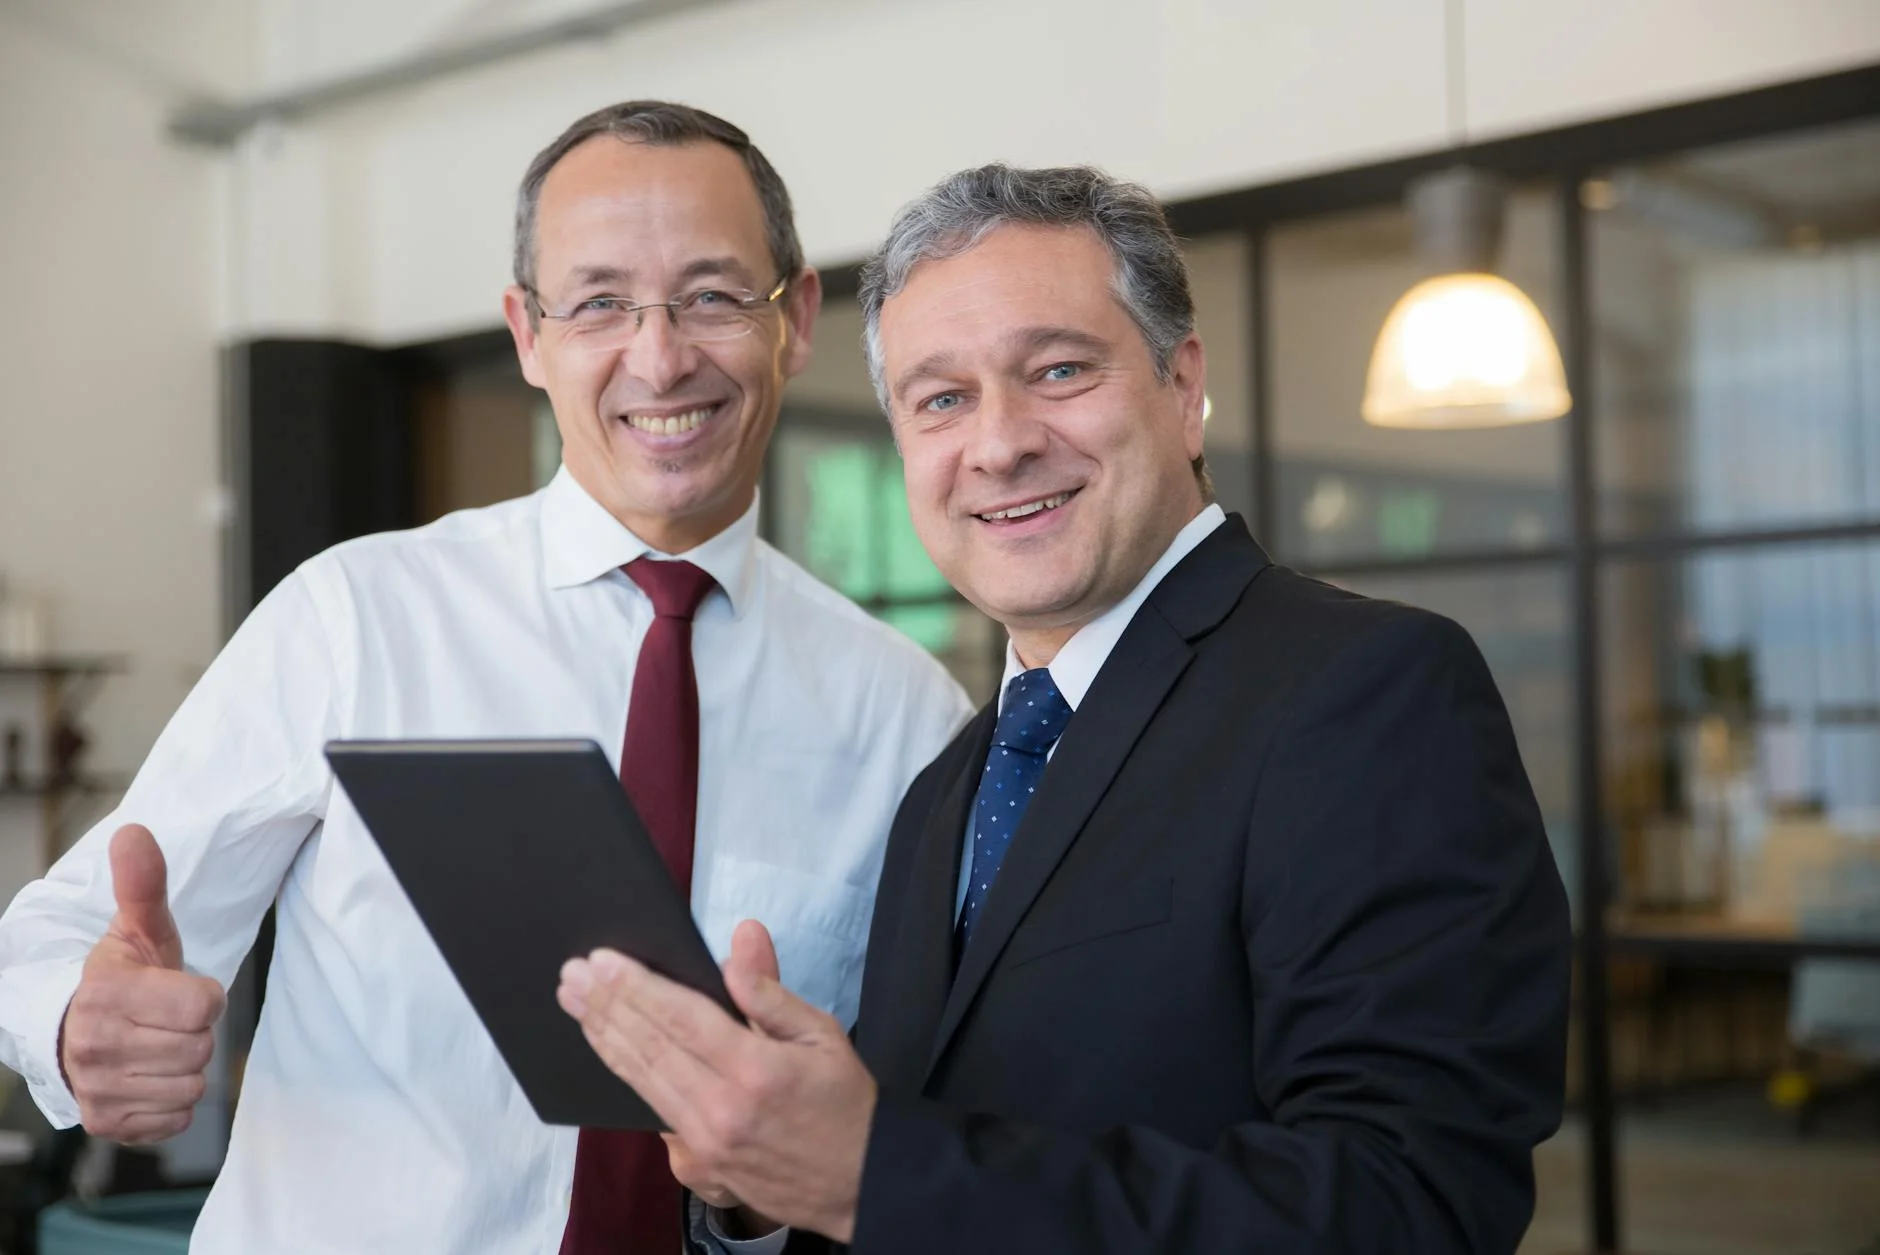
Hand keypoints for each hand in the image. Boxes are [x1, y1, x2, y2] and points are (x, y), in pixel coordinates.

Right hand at [59, 825, 226, 1142]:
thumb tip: (134, 832)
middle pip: (200, 1049)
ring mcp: (98, 1090)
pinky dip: (173, 1103)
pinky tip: (151, 1078)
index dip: (204, 996)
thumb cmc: (124, 980)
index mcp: (106, 994)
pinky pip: (176, 1119)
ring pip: (191, 1086)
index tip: (180, 990)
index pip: (202, 1006)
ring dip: (185, 1068)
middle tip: (167, 1021)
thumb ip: (143, 885)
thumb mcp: (139, 930)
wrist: (78, 1032)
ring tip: (158, 1046)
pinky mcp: (108, 1124)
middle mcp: (94, 1047)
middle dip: (195, 1033)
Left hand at [558, 920, 873, 1241]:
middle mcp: (722, 1109)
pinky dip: (627, 1075)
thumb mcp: (822, 1035)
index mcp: (756, 1070)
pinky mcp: (697, 1165)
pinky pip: (653, 1110)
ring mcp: (705, 1143)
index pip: (682, 1018)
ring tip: (577, 1005)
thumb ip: (771, 990)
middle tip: (572, 976)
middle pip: (651, 1049)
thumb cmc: (844, 1103)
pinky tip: (609, 1048)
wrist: (860, 1182)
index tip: (602, 960)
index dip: (637, 987)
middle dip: (606, 1007)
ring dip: (605, 1038)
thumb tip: (741, 940)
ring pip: (643, 1080)